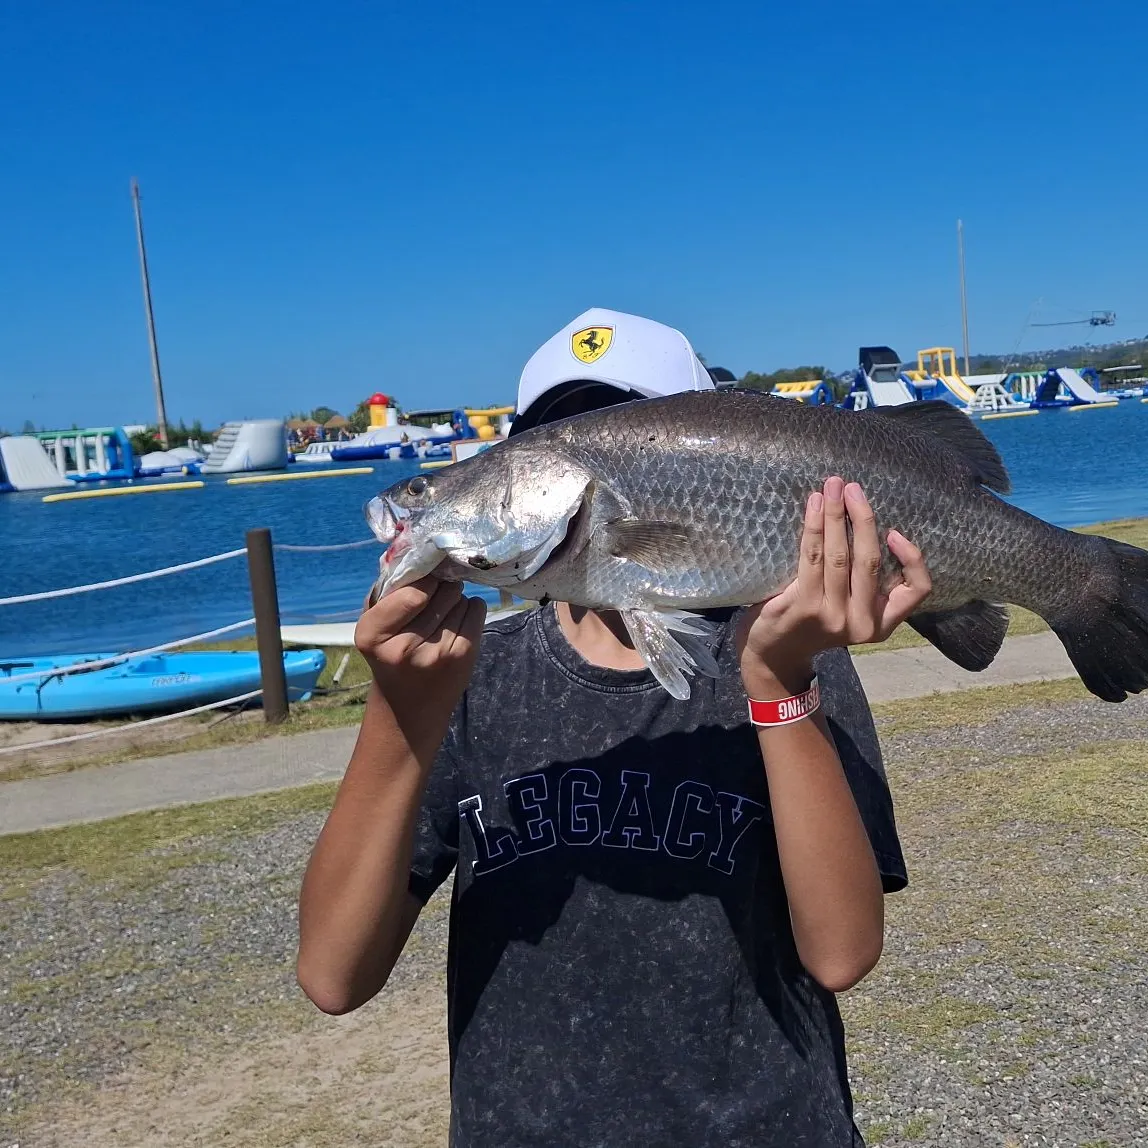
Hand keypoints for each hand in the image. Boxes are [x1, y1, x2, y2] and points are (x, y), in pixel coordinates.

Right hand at [355, 576, 485, 723]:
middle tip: (434, 601)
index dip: (422, 582)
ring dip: (455, 600)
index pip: (412, 591)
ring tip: (443, 617)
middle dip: (441, 588)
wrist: (408, 709)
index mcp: (371, 635)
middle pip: (440, 591)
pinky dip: (471, 609)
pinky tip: (457, 623)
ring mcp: (437, 654)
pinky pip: (477, 610)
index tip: (421, 587)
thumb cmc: (389, 656)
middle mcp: (403, 647)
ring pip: (460, 598)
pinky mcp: (462, 658)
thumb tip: (410, 549)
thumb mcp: (374, 627)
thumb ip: (386, 591)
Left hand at [736, 477, 930, 695]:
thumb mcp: (850, 612)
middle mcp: (860, 624)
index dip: (914, 558)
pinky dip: (815, 527)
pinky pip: (811, 558)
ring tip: (831, 487)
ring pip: (839, 555)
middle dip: (863, 518)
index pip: (918, 590)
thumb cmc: (812, 624)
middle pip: (870, 561)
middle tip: (853, 488)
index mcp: (880, 624)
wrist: (772, 655)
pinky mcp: (802, 608)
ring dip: (836, 515)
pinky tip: (813, 507)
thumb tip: (866, 526)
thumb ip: (864, 585)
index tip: (895, 532)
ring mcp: (831, 617)